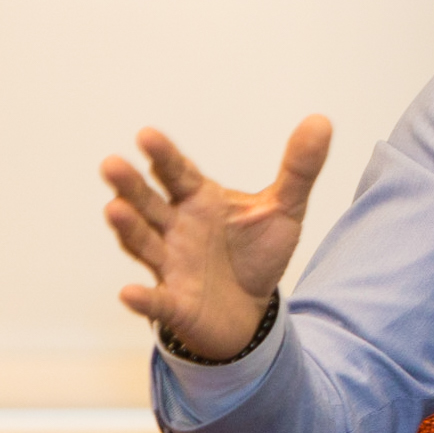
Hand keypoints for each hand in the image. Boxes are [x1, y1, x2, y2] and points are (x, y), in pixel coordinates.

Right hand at [101, 117, 332, 359]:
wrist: (252, 311)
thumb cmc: (256, 253)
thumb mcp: (284, 209)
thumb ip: (298, 168)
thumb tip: (321, 121)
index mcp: (198, 200)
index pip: (177, 173)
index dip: (163, 156)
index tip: (146, 135)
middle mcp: (176, 228)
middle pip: (149, 203)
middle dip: (131, 186)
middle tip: (112, 164)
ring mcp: (171, 265)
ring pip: (144, 244)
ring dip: (129, 229)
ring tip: (114, 210)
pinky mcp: (175, 304)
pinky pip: (157, 301)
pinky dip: (143, 298)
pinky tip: (129, 293)